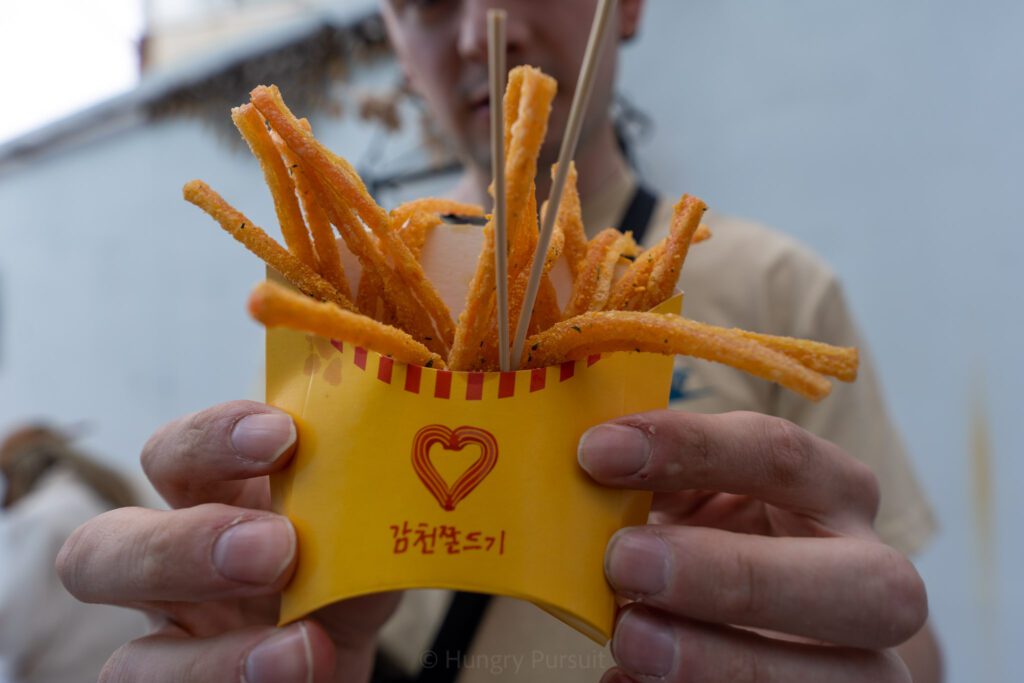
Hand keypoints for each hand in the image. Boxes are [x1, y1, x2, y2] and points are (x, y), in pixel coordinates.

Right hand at [57, 401, 398, 682]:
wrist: (353, 655)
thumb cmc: (351, 577)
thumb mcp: (367, 532)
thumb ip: (367, 503)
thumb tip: (395, 452)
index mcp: (211, 505)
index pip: (175, 455)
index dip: (212, 438)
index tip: (283, 435)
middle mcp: (173, 576)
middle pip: (103, 550)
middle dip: (182, 546)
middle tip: (276, 548)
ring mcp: (174, 654)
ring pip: (130, 665)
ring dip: (213, 661)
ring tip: (304, 649)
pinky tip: (302, 676)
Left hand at [578, 410, 926, 682]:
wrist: (775, 624)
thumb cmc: (718, 538)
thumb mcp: (696, 495)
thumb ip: (656, 479)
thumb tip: (583, 462)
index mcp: (834, 490)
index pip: (781, 453)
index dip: (690, 446)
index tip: (597, 451)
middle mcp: (869, 573)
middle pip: (855, 578)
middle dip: (732, 572)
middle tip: (623, 561)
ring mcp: (865, 660)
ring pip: (835, 675)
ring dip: (722, 660)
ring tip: (629, 638)